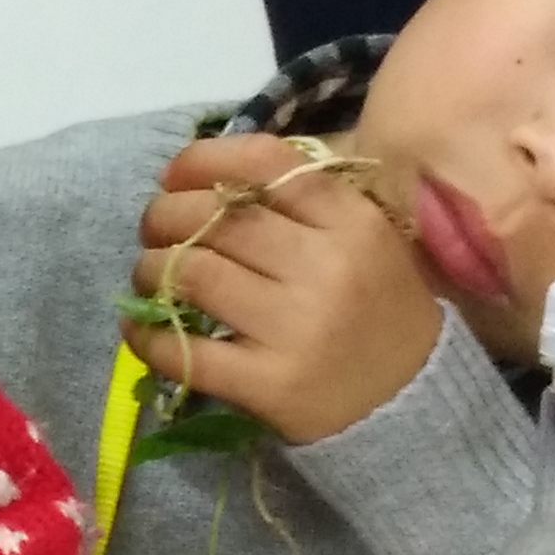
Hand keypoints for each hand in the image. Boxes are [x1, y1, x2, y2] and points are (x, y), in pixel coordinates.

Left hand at [134, 134, 440, 444]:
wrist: (412, 394)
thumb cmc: (372, 301)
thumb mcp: (358, 233)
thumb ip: (295, 197)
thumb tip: (193, 177)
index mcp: (350, 220)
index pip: (261, 163)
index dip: (201, 160)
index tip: (173, 177)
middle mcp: (326, 267)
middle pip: (216, 217)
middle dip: (165, 216)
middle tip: (154, 231)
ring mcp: (298, 327)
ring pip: (191, 273)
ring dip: (150, 268)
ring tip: (149, 276)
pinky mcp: (270, 384)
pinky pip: (185, 350)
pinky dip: (146, 336)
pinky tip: (141, 329)